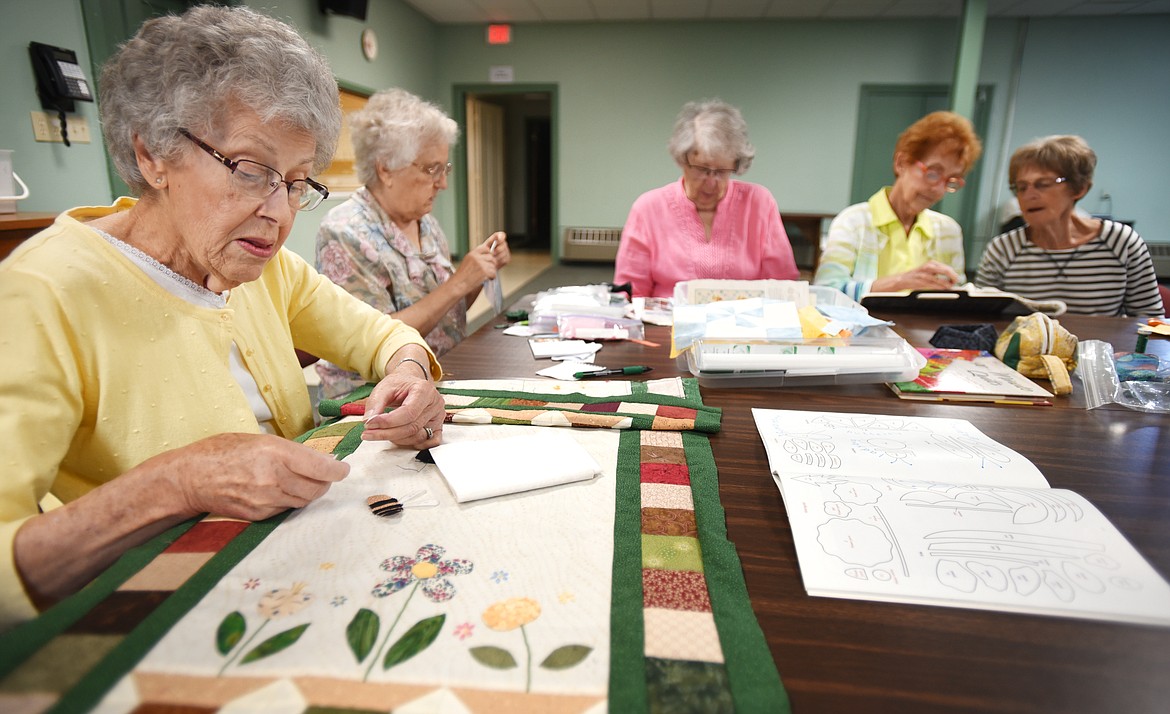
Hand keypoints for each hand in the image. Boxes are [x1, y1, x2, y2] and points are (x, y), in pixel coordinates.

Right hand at [154, 433, 349, 520]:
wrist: (189, 477)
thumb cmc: (222, 451)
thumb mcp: (259, 440)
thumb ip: (290, 451)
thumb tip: (321, 460)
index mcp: (275, 453)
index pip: (321, 468)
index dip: (337, 470)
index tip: (343, 469)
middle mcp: (273, 478)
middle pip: (317, 488)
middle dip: (326, 483)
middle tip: (326, 475)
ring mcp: (266, 500)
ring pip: (304, 501)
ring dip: (311, 492)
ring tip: (306, 482)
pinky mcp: (258, 515)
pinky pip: (286, 509)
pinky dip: (291, 500)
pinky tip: (283, 491)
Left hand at [361, 370, 445, 447]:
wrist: (410, 383)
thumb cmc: (400, 385)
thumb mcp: (383, 388)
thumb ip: (375, 403)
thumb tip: (369, 421)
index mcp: (424, 390)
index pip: (408, 412)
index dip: (388, 422)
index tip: (370, 424)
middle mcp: (435, 403)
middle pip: (412, 427)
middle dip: (388, 433)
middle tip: (369, 433)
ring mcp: (438, 416)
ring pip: (418, 437)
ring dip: (396, 439)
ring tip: (381, 432)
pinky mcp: (437, 426)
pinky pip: (429, 442)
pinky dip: (413, 444)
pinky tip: (399, 439)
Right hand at [453, 232, 509, 289]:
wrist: (458, 285)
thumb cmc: (462, 276)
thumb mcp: (467, 262)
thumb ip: (476, 257)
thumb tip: (489, 255)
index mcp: (472, 254)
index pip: (486, 249)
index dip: (489, 255)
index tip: (488, 260)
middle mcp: (476, 258)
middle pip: (491, 258)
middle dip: (491, 264)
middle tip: (488, 270)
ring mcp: (481, 265)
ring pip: (493, 266)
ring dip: (491, 272)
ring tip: (485, 276)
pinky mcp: (484, 272)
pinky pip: (493, 273)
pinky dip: (491, 277)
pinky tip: (486, 279)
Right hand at [873, 260, 959, 291]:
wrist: (900, 280)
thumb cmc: (915, 277)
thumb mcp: (927, 272)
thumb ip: (937, 274)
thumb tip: (950, 280)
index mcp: (930, 263)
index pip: (945, 267)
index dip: (952, 273)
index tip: (956, 279)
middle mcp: (927, 267)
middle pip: (944, 270)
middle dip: (952, 276)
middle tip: (956, 282)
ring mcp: (923, 274)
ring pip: (938, 278)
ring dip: (946, 283)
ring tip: (951, 287)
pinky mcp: (919, 281)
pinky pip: (931, 284)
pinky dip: (938, 287)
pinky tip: (942, 289)